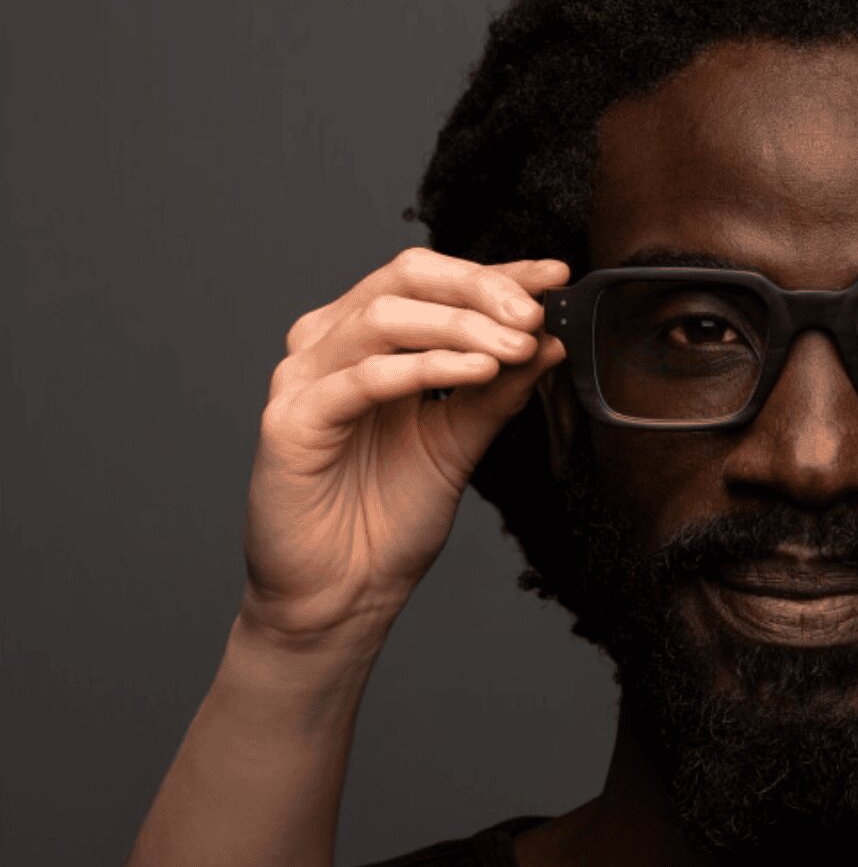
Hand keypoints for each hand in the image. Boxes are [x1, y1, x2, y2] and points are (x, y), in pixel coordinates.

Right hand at [237, 248, 569, 657]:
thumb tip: (549, 340)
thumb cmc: (390, 517)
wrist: (346, 592)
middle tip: (535, 314)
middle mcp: (331, 346)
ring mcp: (304, 379)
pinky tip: (477, 371)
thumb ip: (498, 391)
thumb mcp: (460, 442)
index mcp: (369, 341)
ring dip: (462, 327)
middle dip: (480, 289)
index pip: (434, 283)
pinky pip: (364, 378)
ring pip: (385, 319)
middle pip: (405, 280)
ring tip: (517, 346)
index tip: (557, 277)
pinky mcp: (291, 421)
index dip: (498, 274)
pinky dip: (426, 368)